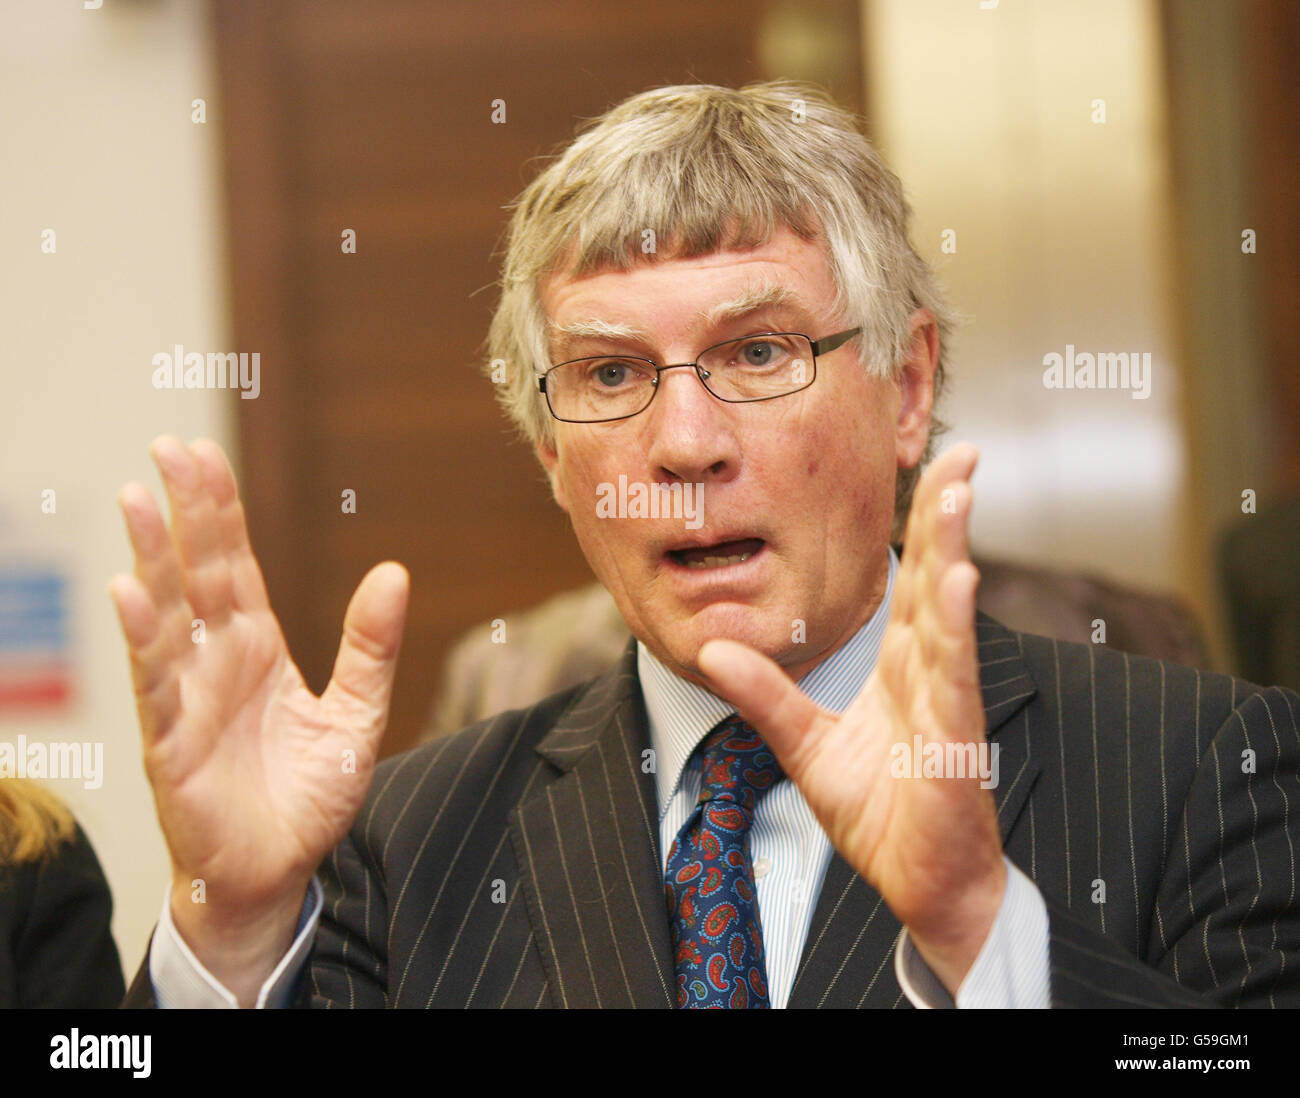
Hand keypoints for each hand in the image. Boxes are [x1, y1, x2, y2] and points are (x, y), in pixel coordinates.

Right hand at [110, 437, 408, 996]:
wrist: (278, 872)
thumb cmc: (306, 795)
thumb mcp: (355, 714)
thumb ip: (371, 646)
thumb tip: (394, 571)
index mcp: (258, 648)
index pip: (234, 565)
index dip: (220, 510)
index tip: (204, 455)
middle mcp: (217, 660)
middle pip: (198, 572)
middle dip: (184, 511)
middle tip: (167, 447)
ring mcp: (189, 696)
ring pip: (167, 614)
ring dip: (151, 557)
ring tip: (135, 499)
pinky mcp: (172, 740)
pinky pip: (155, 681)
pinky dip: (143, 637)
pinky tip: (130, 590)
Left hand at [697, 443, 1003, 993]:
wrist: (918, 884)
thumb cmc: (879, 812)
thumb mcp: (805, 745)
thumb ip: (764, 696)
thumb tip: (712, 647)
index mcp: (903, 666)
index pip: (914, 578)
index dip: (925, 522)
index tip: (934, 465)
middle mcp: (930, 673)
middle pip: (941, 577)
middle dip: (951, 512)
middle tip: (963, 448)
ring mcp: (947, 704)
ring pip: (950, 616)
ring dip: (955, 551)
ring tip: (957, 493)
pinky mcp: (953, 744)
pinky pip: (952, 680)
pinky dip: (953, 631)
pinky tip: (957, 582)